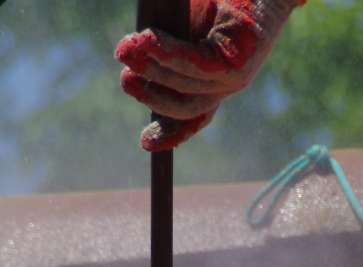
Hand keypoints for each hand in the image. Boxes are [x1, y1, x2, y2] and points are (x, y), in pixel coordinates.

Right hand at [116, 0, 305, 151]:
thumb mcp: (187, 26)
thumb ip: (165, 47)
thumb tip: (132, 55)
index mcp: (216, 82)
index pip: (191, 117)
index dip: (169, 134)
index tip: (146, 143)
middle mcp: (227, 85)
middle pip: (184, 106)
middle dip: (149, 95)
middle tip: (123, 76)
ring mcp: (235, 78)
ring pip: (186, 86)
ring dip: (153, 69)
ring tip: (128, 48)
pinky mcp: (239, 63)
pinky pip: (197, 65)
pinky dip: (169, 54)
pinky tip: (148, 39)